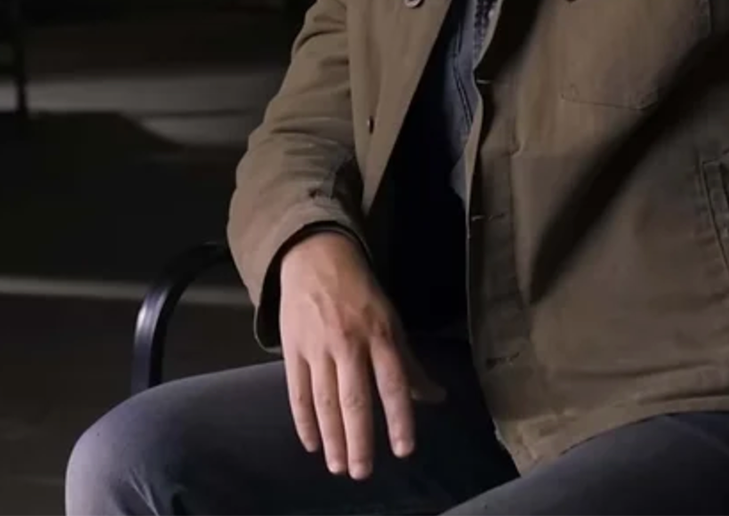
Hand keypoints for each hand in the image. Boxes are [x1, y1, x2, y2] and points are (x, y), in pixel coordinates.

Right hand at [276, 230, 445, 478]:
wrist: (314, 257)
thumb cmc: (360, 294)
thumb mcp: (391, 322)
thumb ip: (410, 364)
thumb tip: (436, 398)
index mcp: (379, 336)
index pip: (392, 383)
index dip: (398, 418)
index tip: (403, 450)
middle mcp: (348, 344)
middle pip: (354, 399)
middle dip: (358, 440)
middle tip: (362, 472)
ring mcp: (317, 347)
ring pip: (324, 400)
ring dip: (332, 437)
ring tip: (337, 466)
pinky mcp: (292, 349)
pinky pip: (296, 391)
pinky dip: (303, 420)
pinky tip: (312, 443)